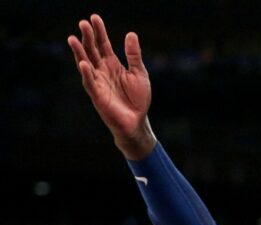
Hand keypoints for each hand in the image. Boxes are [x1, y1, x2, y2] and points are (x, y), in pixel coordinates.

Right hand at [68, 14, 155, 158]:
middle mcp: (102, 71)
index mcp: (112, 64)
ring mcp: (98, 83)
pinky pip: (90, 84)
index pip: (103, 44)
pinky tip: (83, 63)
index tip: (94, 17)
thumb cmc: (138, 98)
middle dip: (87, 37)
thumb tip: (131, 34)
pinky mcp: (98, 96)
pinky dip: (87, 74)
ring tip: (72, 38)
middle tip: (82, 23)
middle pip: (91, 51)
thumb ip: (133, 55)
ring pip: (85, 64)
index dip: (99, 31)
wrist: (137, 122)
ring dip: (79, 52)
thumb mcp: (139, 73)